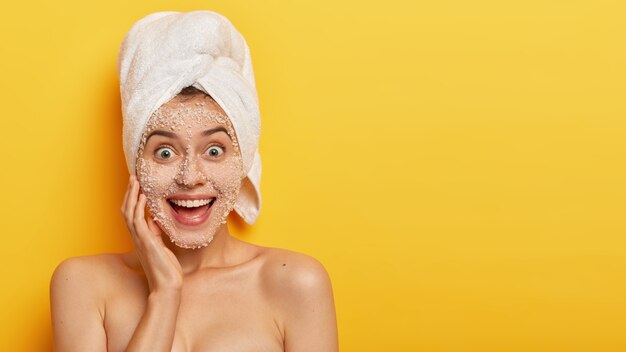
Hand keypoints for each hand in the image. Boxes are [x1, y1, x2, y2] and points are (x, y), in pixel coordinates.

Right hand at [121, 175, 183, 292]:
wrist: (167, 286)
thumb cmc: (165, 269)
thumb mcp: (160, 246)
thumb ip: (155, 233)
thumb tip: (153, 220)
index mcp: (140, 238)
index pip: (131, 215)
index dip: (132, 200)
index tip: (136, 186)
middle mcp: (136, 238)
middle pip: (126, 211)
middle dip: (129, 193)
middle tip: (133, 178)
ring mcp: (140, 240)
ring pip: (129, 213)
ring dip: (132, 196)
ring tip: (135, 181)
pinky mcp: (146, 242)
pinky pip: (138, 221)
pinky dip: (139, 208)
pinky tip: (142, 197)